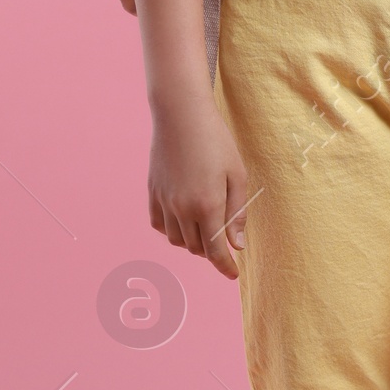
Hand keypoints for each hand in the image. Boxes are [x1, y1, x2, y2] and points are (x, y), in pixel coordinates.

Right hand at [148, 97, 247, 279]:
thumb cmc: (216, 141)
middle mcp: (181, 209)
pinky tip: (184, 219)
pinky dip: (173, 230)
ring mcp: (164, 201)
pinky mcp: (152, 193)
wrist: (181, 115)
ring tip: (206, 228)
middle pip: (196, 248)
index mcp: (207, 206)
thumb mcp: (237, 175)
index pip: (215, 250)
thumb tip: (236, 245)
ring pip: (177, 240)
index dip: (225, 266)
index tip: (233, 275)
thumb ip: (237, 213)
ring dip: (193, 241)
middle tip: (225, 240)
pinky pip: (160, 225)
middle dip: (212, 251)